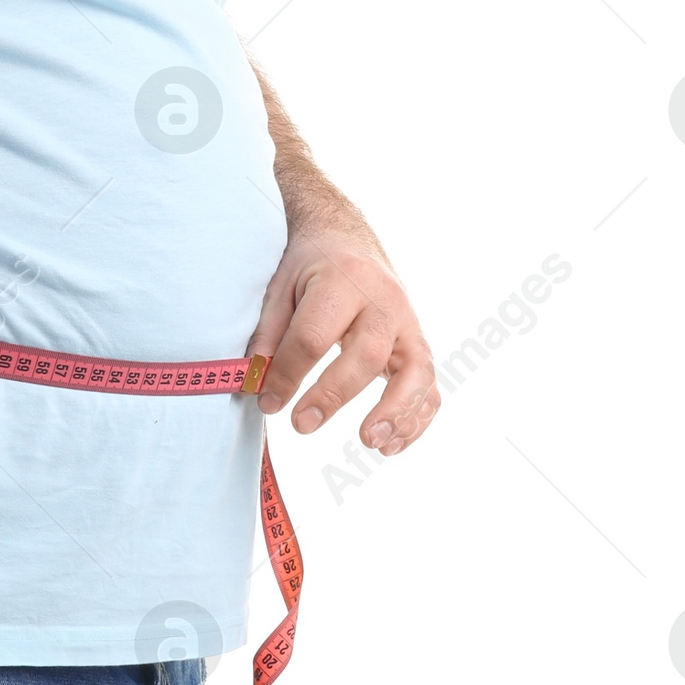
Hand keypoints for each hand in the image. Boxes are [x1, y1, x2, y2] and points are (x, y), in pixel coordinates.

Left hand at [248, 224, 438, 453]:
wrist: (346, 239)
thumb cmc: (308, 266)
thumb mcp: (279, 287)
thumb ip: (268, 334)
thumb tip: (255, 384)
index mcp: (343, 281)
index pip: (314, 335)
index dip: (288, 373)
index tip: (266, 401)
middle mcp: (384, 301)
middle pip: (366, 354)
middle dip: (333, 394)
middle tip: (301, 425)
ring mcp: (408, 323)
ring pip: (416, 371)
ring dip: (396, 411)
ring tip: (371, 442)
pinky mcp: (418, 343)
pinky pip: (429, 384)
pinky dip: (417, 418)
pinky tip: (391, 445)